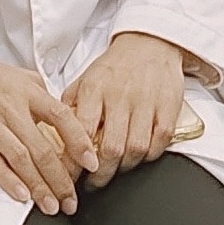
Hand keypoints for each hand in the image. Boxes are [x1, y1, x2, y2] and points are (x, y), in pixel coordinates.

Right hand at [0, 36, 97, 214]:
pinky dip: (8, 180)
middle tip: (71, 201)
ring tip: (52, 206)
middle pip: (42, 148)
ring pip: (20, 160)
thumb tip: (63, 113)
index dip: (79, 142)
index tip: (92, 163)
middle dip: (60, 179)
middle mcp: (11, 108)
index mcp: (27, 91)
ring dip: (39, 187)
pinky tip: (22, 195)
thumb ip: (42, 94)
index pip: (60, 117)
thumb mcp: (19, 76)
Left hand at [64, 32, 186, 188]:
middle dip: (101, 175)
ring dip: (124, 168)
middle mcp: (120, 95)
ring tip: (116, 170)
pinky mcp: (168, 106)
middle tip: (94, 183)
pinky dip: (149, 156)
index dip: (76, 160)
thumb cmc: (116, 66)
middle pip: (111, 148)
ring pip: (135, 149)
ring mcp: (146, 101)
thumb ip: (71, 105)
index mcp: (95, 87)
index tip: (71, 176)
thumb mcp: (86, 78)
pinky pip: (159, 142)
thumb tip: (55, 134)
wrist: (150, 41)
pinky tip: (139, 156)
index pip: (82, 131)